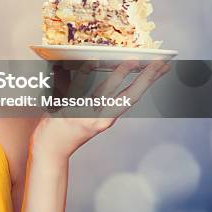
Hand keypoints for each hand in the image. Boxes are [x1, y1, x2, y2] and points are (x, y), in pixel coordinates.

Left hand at [31, 59, 170, 160]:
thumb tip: (97, 69)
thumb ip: (95, 97)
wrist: (49, 149)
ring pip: (106, 91)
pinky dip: (84, 75)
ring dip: (119, 75)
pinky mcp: (69, 111)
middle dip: (145, 78)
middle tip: (158, 63)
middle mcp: (100, 118)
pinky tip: (92, 63)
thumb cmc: (67, 130)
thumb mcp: (87, 115)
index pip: (132, 96)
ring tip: (131, 62)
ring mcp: (86, 115)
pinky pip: (77, 89)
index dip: (148, 82)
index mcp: (106, 118)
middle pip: (128, 95)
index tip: (161, 68)